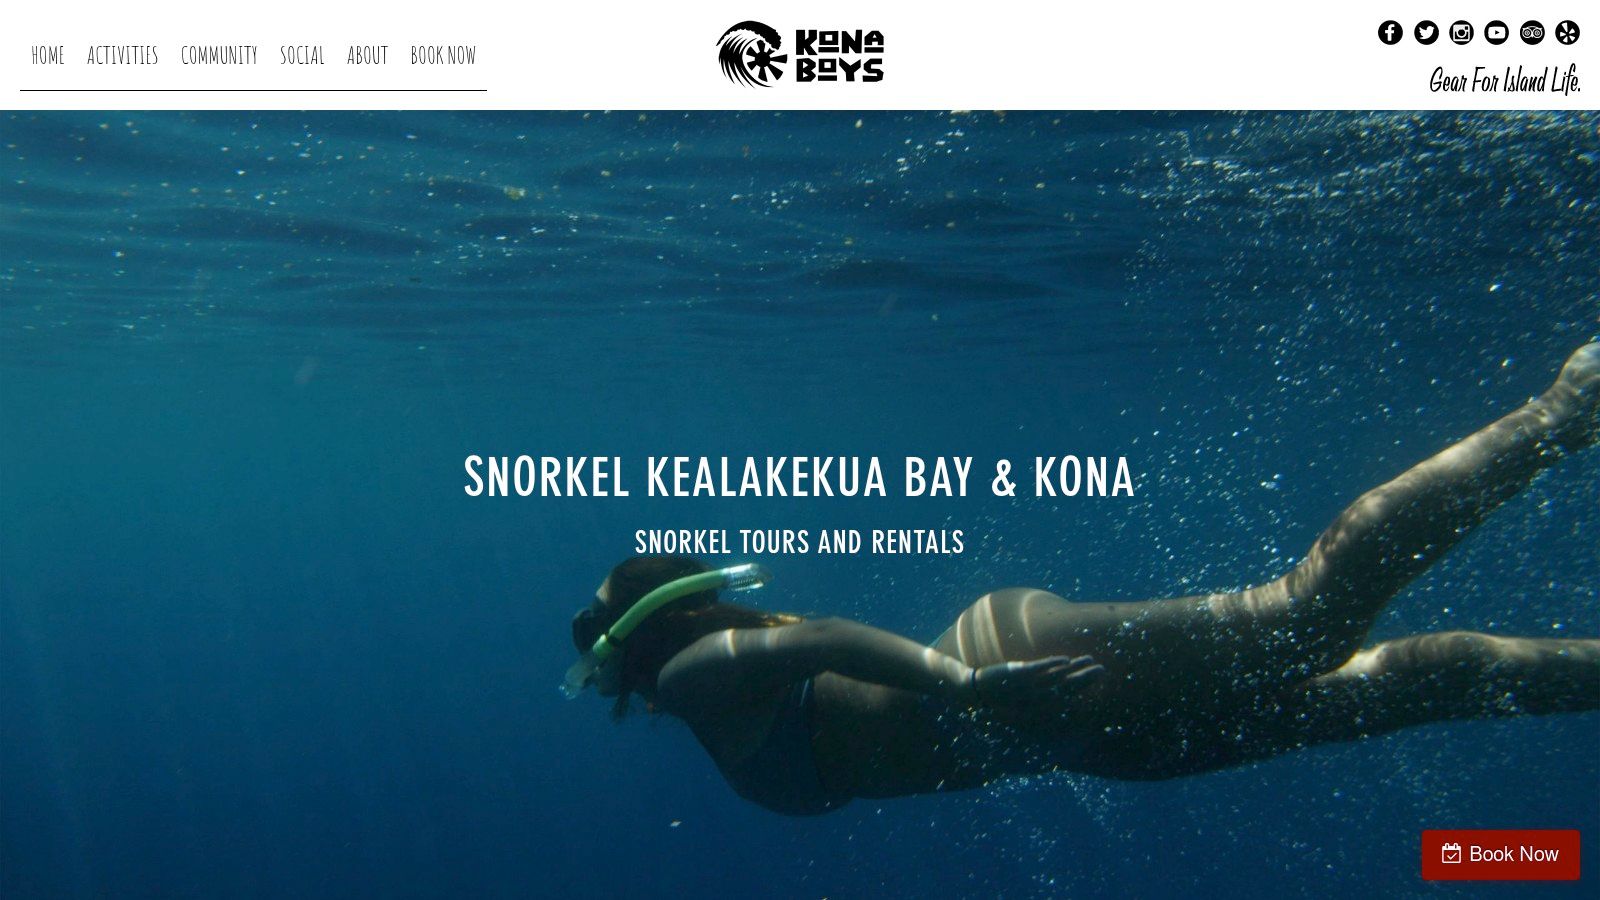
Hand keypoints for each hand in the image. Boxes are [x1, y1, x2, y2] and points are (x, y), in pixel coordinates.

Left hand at [971, 655, 1104, 707]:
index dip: (1083, 689)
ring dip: (1075, 670)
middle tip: (1103, 670)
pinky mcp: (1015, 674)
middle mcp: (1035, 700)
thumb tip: (1056, 687)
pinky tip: (1066, 660)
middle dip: (1085, 680)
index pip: (1066, 699)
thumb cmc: (999, 697)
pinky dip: (1052, 665)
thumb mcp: (1021, 701)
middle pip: (1066, 689)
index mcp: (1037, 707)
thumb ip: (1039, 695)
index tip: (1098, 680)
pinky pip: (1037, 670)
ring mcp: (1026, 687)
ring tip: (1090, 660)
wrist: (973, 693)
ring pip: (1056, 678)